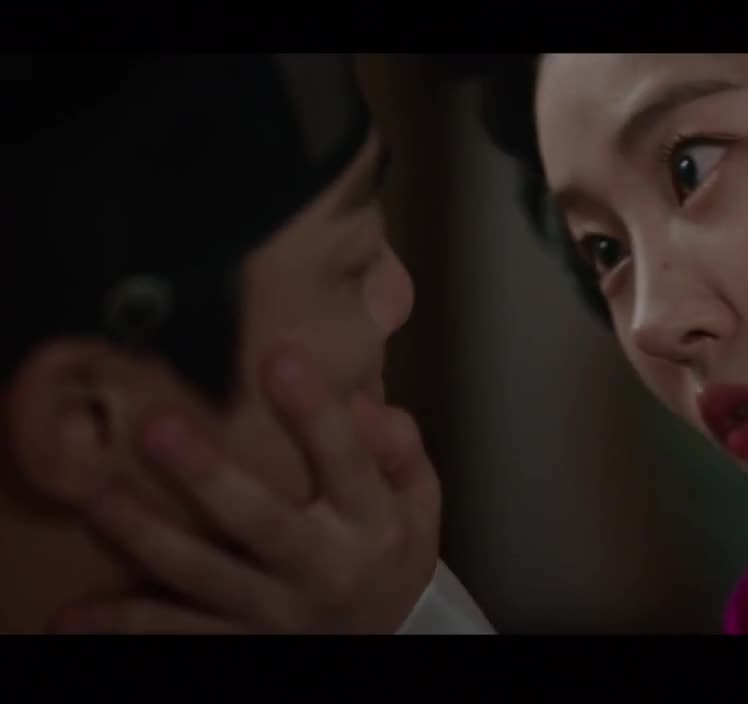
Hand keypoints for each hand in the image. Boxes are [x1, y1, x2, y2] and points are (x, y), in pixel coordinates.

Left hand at [49, 350, 440, 633]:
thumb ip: (399, 450)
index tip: (280, 357)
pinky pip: (179, 636)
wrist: (388, 640)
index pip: (348, 461)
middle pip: (265, 523)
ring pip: (207, 578)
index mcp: (373, 524)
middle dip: (211, 479)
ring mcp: (277, 613)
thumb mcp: (421, 502)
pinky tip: (75, 613)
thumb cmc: (391, 554)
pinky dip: (126, 625)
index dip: (315, 412)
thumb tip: (365, 401)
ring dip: (151, 541)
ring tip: (100, 500)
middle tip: (159, 429)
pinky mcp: (241, 643)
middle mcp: (325, 569)